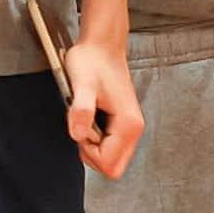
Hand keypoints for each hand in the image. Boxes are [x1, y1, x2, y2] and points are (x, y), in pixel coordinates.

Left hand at [63, 39, 143, 179]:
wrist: (101, 44)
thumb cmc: (93, 60)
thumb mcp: (82, 84)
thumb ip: (81, 110)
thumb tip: (78, 135)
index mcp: (129, 124)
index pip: (110, 165)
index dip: (89, 152)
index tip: (83, 127)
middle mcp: (135, 129)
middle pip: (113, 167)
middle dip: (92, 154)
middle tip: (84, 126)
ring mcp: (130, 127)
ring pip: (111, 158)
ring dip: (93, 145)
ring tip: (87, 116)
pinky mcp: (123, 123)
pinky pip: (109, 146)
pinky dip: (96, 138)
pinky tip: (91, 116)